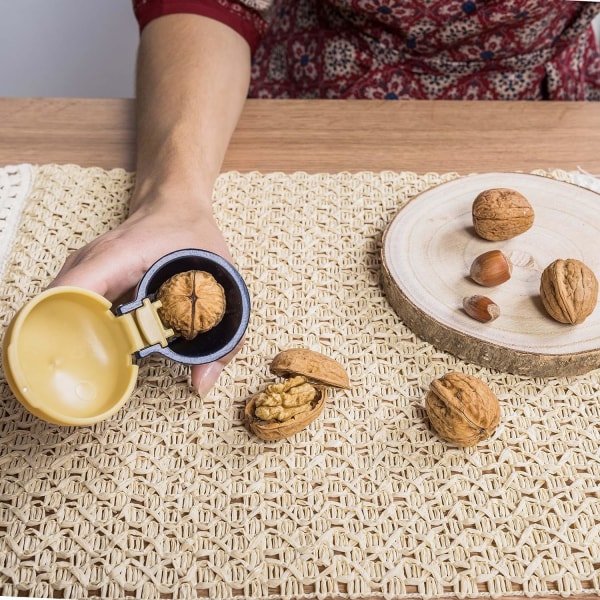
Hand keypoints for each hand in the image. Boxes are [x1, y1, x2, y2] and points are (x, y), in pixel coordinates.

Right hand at [48, 197, 242, 396]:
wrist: (174, 205)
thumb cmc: (194, 237)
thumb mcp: (224, 281)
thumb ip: (225, 338)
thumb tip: (200, 385)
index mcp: (119, 256)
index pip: (73, 293)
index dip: (68, 332)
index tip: (82, 366)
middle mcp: (89, 263)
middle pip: (55, 312)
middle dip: (69, 352)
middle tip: (88, 383)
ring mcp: (80, 270)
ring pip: (56, 313)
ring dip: (71, 344)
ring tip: (88, 373)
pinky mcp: (82, 280)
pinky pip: (67, 310)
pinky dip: (77, 334)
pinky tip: (92, 353)